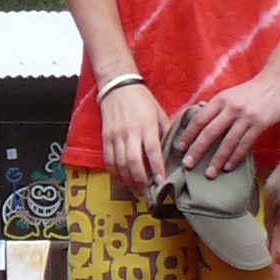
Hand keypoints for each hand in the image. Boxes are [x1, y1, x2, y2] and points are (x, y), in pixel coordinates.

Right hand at [99, 82, 170, 198]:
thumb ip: (165, 133)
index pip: (152, 151)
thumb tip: (174, 153)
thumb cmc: (143, 101)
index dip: (156, 168)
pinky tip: (123, 180)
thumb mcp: (160, 113)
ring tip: (136, 190)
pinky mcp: (105, 137)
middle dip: (140, 180)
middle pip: (133, 162)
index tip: (161, 182)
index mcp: (146, 125)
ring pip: (119, 164)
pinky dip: (115, 173)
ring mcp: (115, 135)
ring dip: (128, 180)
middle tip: (147, 191)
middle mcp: (130, 132)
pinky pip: (108, 160)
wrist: (118, 87)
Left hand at [166, 71, 279, 180]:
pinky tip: (228, 167)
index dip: (188, 135)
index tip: (179, 148)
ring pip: (227, 142)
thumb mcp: (231, 95)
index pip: (199, 119)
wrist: (279, 81)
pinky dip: (235, 157)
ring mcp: (246, 116)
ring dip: (217, 160)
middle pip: (209, 132)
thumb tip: (200, 124)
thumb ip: (217, 108)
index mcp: (220, 99)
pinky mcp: (260, 124)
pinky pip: (245, 144)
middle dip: (197, 150)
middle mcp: (231, 108)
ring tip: (209, 173)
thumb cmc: (253, 91)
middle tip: (187, 165)